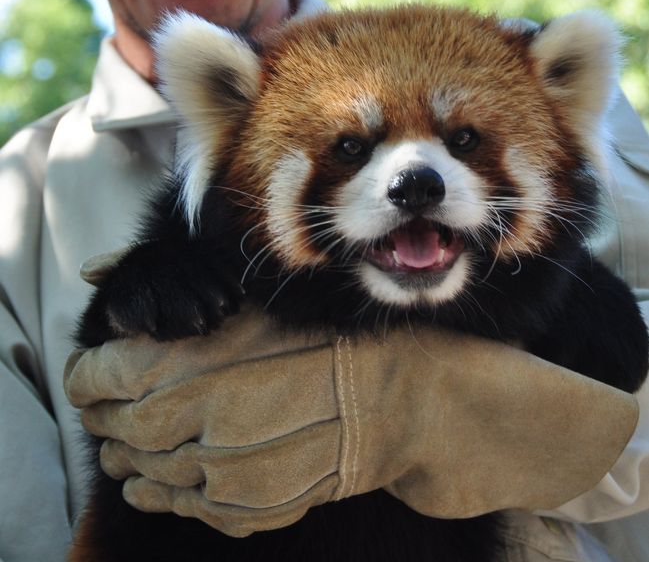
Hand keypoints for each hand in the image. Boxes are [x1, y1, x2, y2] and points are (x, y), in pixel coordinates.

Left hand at [64, 306, 637, 536]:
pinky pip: (198, 510)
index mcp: (217, 361)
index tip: (90, 364)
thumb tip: (100, 273)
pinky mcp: (269, 506)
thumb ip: (191, 299)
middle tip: (102, 403)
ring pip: (157, 477)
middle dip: (106, 417)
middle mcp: (222, 422)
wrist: (423, 401)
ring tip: (125, 442)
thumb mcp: (269, 303)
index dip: (92, 374)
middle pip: (128, 429)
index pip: (115, 376)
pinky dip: (171, 495)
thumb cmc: (348, 335)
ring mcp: (245, 474)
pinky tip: (163, 481)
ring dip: (133, 460)